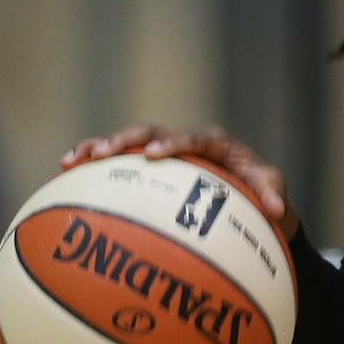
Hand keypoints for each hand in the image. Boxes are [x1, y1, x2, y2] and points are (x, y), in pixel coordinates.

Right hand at [60, 123, 299, 236]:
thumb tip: (277, 211)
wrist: (246, 195)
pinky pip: (118, 164)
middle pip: (151, 132)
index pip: (193, 137)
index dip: (173, 143)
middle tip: (103, 153)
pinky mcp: (147, 167)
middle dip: (126, 139)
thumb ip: (272, 194)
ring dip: (99, 148)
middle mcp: (185, 142)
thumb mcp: (270, 189)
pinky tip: (65, 174)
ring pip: (128, 144)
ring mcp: (163, 152)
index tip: (154, 155)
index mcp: (215, 143)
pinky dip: (94, 167)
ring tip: (70, 160)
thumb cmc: (259, 190)